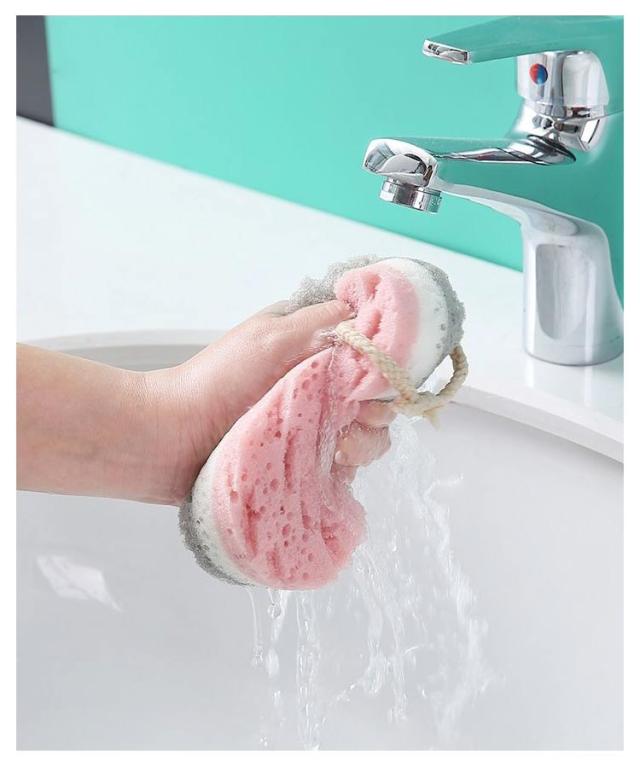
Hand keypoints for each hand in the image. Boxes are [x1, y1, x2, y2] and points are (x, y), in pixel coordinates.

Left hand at [151, 300, 395, 503]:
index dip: (382, 367)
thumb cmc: (216, 380)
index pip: (368, 355)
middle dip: (375, 410)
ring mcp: (312, 427)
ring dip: (364, 442)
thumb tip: (364, 308)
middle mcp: (316, 387)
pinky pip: (344, 468)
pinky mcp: (305, 462)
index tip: (377, 380)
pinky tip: (331, 464)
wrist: (172, 439)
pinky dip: (346, 467)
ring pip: (365, 435)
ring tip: (339, 449)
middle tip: (356, 419)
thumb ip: (321, 320)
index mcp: (311, 350)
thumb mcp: (270, 335)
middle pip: (373, 399)